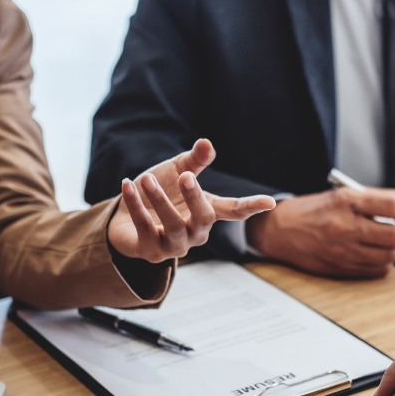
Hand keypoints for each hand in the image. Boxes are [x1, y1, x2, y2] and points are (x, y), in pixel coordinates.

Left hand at [108, 139, 275, 262]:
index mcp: (207, 213)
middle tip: (186, 176)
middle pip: (204, 219)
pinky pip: (144, 228)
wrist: (123, 217)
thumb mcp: (177, 172)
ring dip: (160, 201)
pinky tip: (127, 185)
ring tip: (146, 178)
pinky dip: (136, 206)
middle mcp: (196, 233)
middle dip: (195, 198)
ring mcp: (174, 246)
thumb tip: (206, 143)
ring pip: (174, 227)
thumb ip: (194, 161)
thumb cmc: (159, 193)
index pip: (233, 210)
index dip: (251, 206)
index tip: (270, 201)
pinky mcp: (151, 252)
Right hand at [245, 187, 394, 276]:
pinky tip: (373, 253)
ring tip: (384, 241)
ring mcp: (344, 249)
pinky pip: (376, 270)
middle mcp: (346, 225)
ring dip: (393, 249)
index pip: (393, 205)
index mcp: (347, 201)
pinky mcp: (341, 267)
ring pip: (389, 255)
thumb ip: (374, 200)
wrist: (281, 230)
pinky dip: (382, 262)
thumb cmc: (314, 211)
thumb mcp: (342, 195)